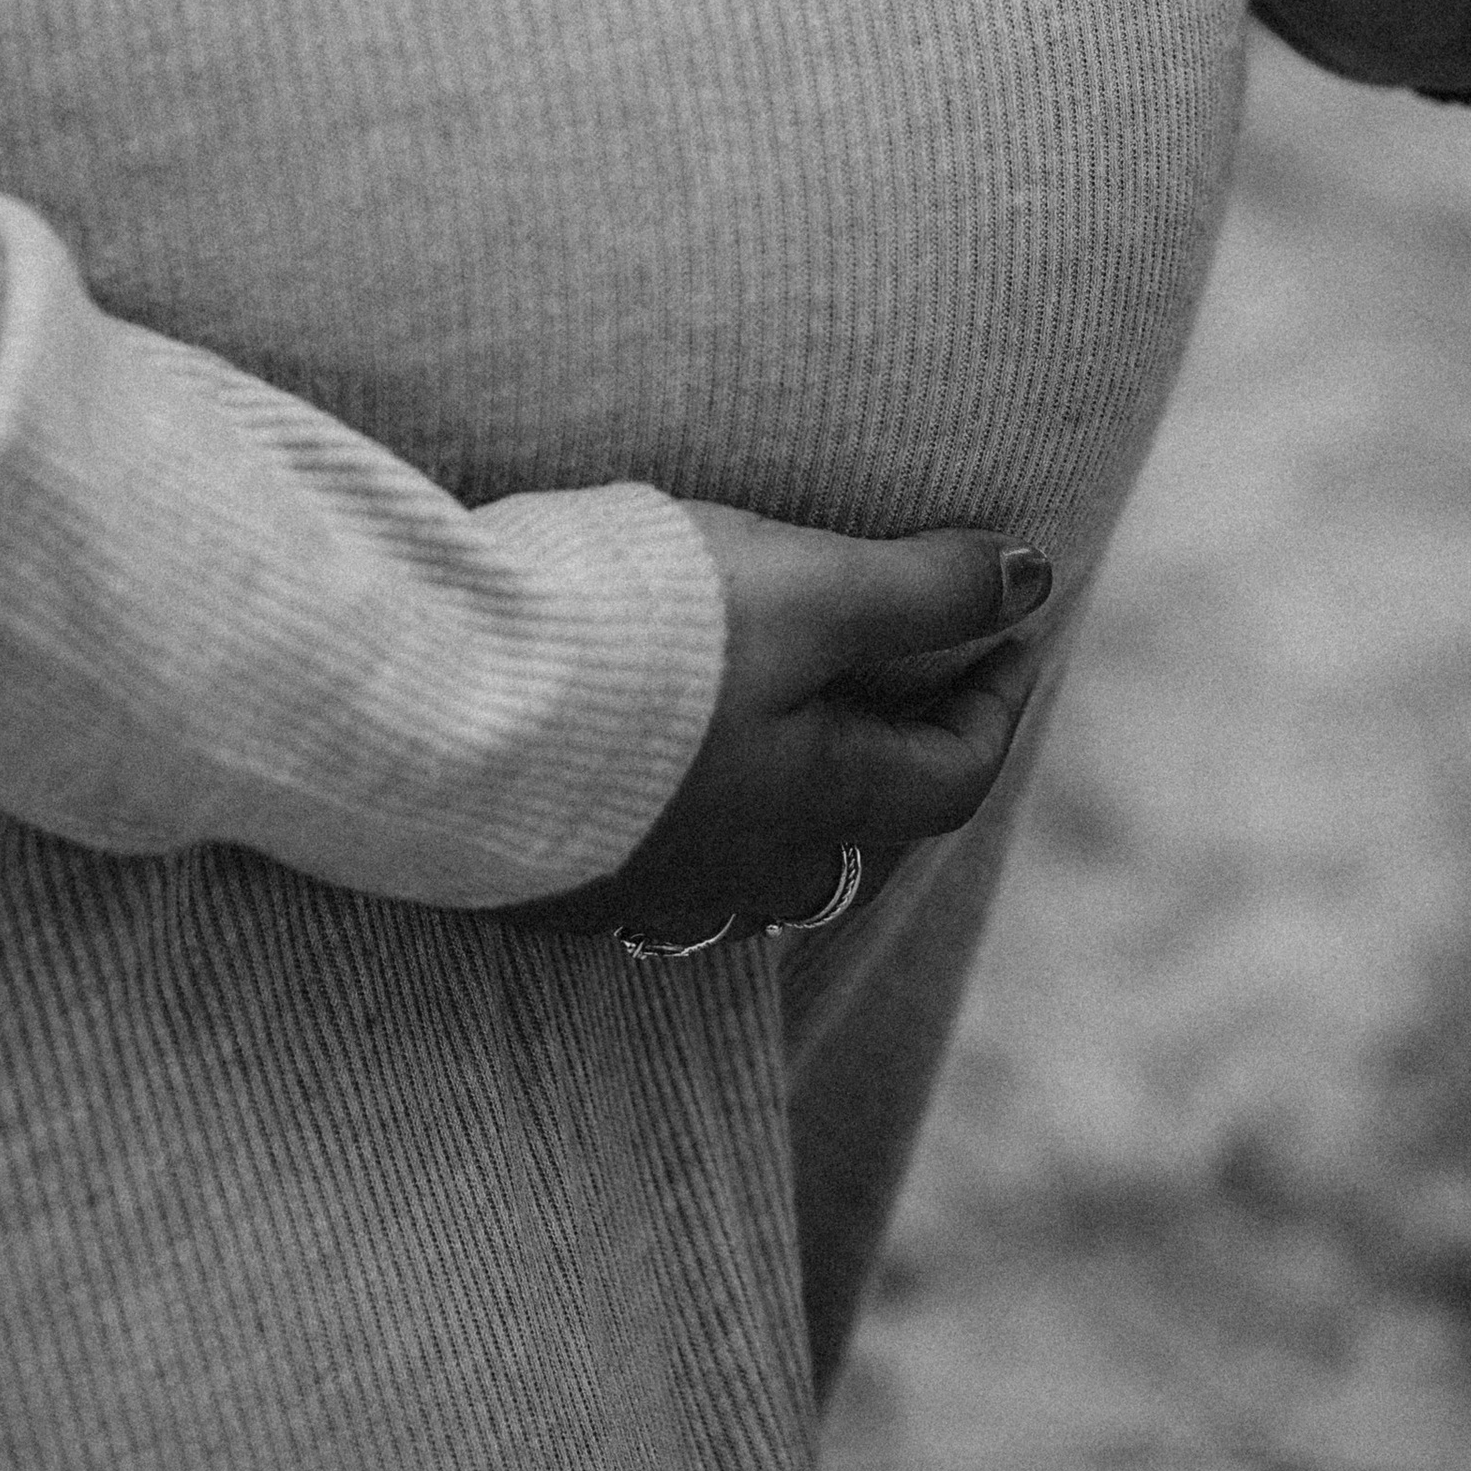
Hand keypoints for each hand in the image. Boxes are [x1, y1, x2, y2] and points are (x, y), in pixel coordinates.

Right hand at [526, 505, 1054, 946]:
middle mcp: (740, 875)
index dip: (996, 698)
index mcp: (820, 808)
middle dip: (895, 763)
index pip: (954, 776)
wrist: (437, 705)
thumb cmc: (642, 644)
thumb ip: (921, 589)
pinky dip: (687, 816)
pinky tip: (654, 765)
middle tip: (906, 682)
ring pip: (752, 871)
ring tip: (786, 725)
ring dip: (789, 804)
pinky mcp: (547, 879)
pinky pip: (651, 864)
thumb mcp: (805, 589)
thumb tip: (1034, 581)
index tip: (1010, 626)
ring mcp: (638, 889)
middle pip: (858, 844)